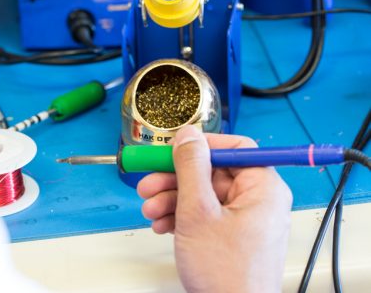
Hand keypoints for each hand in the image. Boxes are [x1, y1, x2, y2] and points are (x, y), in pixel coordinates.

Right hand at [137, 125, 291, 292]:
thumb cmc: (228, 276)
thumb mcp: (198, 212)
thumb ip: (191, 168)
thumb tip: (188, 136)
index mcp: (263, 189)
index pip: (235, 148)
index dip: (201, 145)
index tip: (174, 148)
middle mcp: (258, 202)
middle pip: (212, 173)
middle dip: (175, 179)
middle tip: (150, 182)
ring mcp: (244, 222)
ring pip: (203, 196)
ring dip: (172, 200)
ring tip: (151, 210)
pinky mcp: (231, 238)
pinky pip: (204, 216)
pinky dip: (181, 218)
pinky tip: (163, 225)